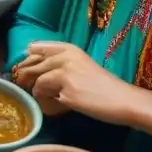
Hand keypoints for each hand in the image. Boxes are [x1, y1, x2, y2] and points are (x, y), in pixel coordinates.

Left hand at [14, 41, 136, 124]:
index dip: (29, 59)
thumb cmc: (102, 85)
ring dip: (39, 91)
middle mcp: (65, 58)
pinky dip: (47, 101)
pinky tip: (57, 104)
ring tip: (48, 97)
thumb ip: (59, 63)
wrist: (123, 100)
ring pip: (38, 81)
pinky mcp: (67, 92)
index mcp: (69, 49)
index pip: (35, 48)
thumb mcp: (80, 65)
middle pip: (33, 65)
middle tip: (28, 86)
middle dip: (27, 76)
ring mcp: (65, 74)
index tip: (29, 69)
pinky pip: (46, 96)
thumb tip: (32, 67)